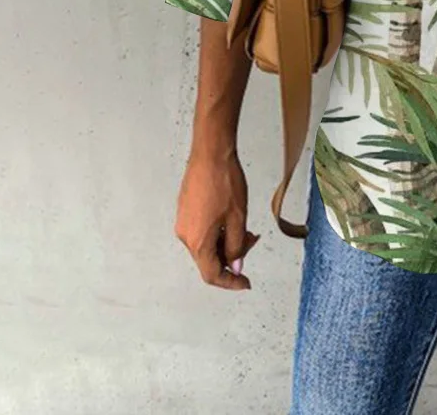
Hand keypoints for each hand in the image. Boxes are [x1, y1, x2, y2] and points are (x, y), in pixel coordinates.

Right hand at [175, 146, 259, 290]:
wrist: (210, 153)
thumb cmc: (225, 182)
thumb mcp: (238, 217)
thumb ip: (237, 245)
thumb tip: (236, 266)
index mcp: (198, 241)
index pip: (212, 274)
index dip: (230, 282)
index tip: (245, 283)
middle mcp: (185, 235)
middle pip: (208, 259)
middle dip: (232, 256)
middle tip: (252, 241)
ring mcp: (183, 222)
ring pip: (206, 244)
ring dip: (226, 242)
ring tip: (245, 228)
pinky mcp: (185, 210)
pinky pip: (201, 231)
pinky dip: (218, 232)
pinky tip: (231, 219)